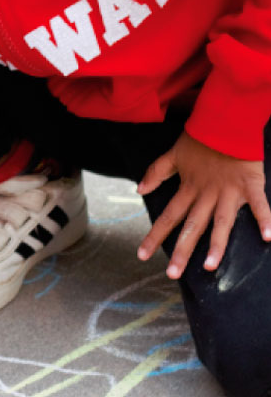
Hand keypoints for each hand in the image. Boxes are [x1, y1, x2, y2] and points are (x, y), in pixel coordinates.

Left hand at [136, 130, 270, 278]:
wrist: (225, 122)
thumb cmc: (201, 139)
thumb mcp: (173, 154)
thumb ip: (156, 172)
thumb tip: (139, 190)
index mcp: (188, 189)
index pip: (168, 217)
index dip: (154, 236)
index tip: (141, 255)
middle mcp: (206, 195)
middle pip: (191, 227)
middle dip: (180, 251)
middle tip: (171, 274)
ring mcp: (229, 192)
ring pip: (221, 223)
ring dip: (216, 245)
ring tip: (209, 266)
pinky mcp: (250, 186)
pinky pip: (260, 205)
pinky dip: (265, 219)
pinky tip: (269, 237)